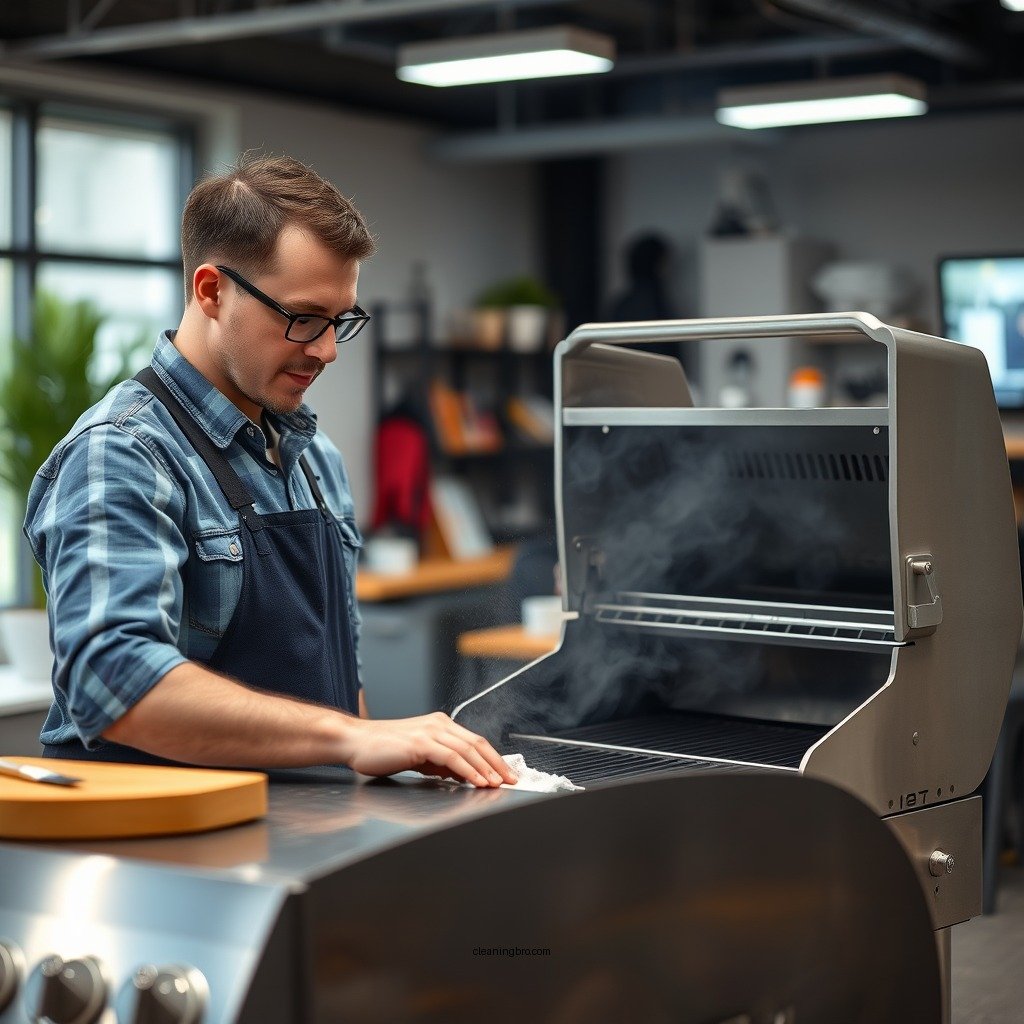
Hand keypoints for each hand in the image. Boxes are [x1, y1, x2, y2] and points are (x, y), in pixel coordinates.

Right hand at [340, 712, 517, 787]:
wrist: (355, 742)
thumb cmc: (382, 750)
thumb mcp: (418, 757)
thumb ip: (440, 763)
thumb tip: (461, 775)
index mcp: (439, 725)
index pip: (474, 741)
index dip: (493, 757)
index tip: (505, 773)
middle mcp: (438, 724)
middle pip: (477, 743)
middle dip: (497, 763)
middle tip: (512, 780)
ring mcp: (430, 732)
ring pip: (468, 750)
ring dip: (486, 769)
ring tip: (499, 784)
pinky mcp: (421, 743)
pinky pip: (452, 758)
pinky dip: (468, 770)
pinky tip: (477, 781)